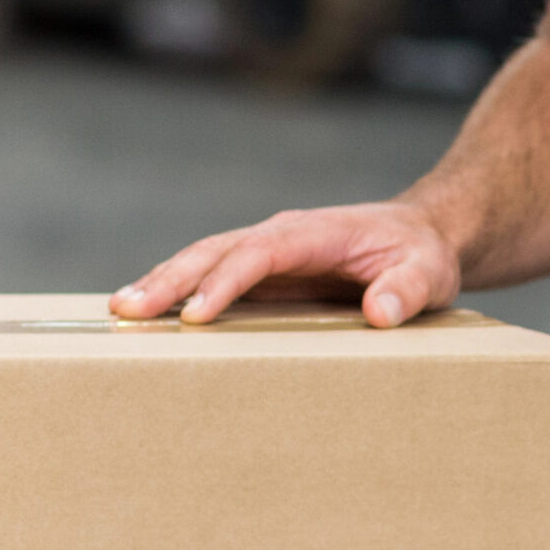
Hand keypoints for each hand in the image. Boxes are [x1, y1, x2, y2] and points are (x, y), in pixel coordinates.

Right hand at [109, 201, 460, 327]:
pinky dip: (179, 293)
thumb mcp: (429, 272)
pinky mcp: (264, 272)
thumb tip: (381, 311)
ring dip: (163, 283)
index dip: (227, 281)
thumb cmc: (423, 255)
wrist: (424, 236)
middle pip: (216, 251)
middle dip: (171, 279)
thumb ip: (407, 289)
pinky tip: (149, 316)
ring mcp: (269, 252)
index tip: (197, 314)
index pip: (261, 252)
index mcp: (315, 232)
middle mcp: (282, 236)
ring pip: (205, 260)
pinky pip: (214, 278)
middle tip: (127, 310)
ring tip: (121, 314)